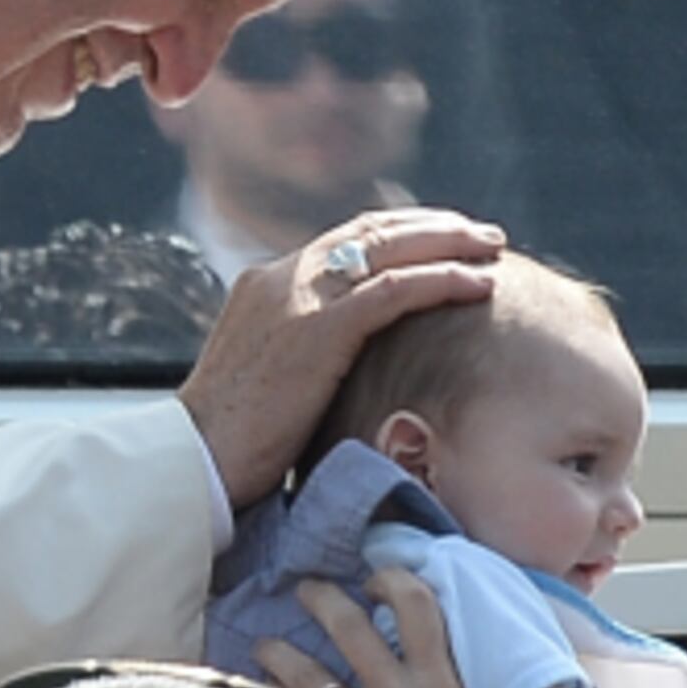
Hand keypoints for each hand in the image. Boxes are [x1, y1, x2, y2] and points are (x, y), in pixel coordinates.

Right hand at [182, 208, 502, 507]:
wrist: (193, 460)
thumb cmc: (229, 440)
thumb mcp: (267, 377)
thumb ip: (303, 352)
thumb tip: (347, 366)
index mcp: (266, 283)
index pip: (344, 240)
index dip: (399, 233)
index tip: (442, 239)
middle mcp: (280, 276)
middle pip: (371, 229)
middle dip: (433, 226)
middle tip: (482, 233)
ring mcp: (297, 297)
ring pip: (387, 248)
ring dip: (448, 242)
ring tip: (493, 247)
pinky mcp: (316, 329)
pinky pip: (393, 290)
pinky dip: (440, 280)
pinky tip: (477, 284)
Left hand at [254, 569, 504, 687]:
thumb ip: (456, 676)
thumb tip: (433, 631)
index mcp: (443, 685)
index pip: (414, 604)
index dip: (390, 579)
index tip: (375, 581)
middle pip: (348, 626)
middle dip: (320, 598)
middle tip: (306, 589)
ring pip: (306, 674)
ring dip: (279, 652)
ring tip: (265, 646)